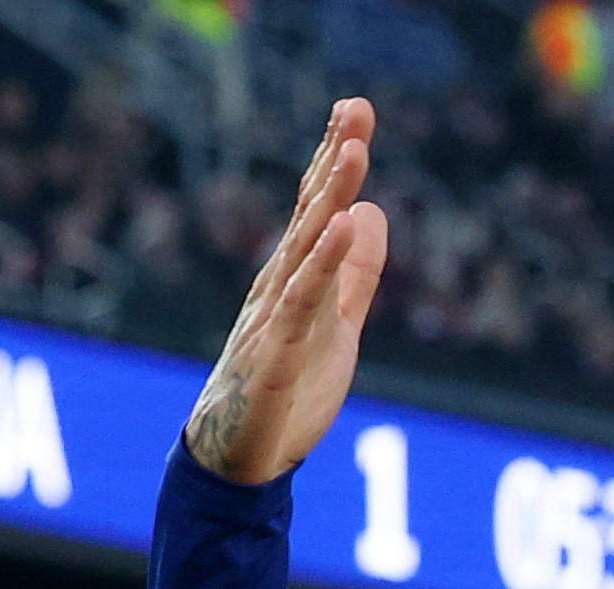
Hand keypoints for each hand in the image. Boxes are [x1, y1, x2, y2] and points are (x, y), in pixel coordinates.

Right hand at [184, 98, 389, 484]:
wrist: (238, 457)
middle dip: (334, 159)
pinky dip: (323, 263)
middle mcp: (280, 286)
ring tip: (354, 151)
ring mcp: (275, 317)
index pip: (318, 208)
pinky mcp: (277, 355)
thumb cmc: (285, 390)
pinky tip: (344, 227)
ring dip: (330, 197)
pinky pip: (302, 302)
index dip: (335, 159)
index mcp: (296, 277)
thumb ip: (357, 274)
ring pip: (306, 248)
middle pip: (312, 213)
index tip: (355, 109)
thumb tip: (375, 213)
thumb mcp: (338, 325)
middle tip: (357, 107)